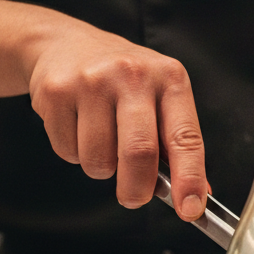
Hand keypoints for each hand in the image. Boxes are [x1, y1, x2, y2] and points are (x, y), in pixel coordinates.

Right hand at [24, 15, 207, 219]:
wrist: (67, 44)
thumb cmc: (124, 79)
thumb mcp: (161, 96)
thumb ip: (177, 142)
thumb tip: (196, 191)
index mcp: (170, 79)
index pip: (186, 137)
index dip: (190, 178)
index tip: (191, 209)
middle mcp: (134, 75)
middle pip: (139, 153)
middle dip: (137, 189)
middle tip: (134, 197)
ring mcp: (92, 81)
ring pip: (98, 159)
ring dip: (101, 168)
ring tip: (103, 142)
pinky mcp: (56, 92)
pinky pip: (67, 150)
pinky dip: (74, 153)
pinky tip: (78, 126)